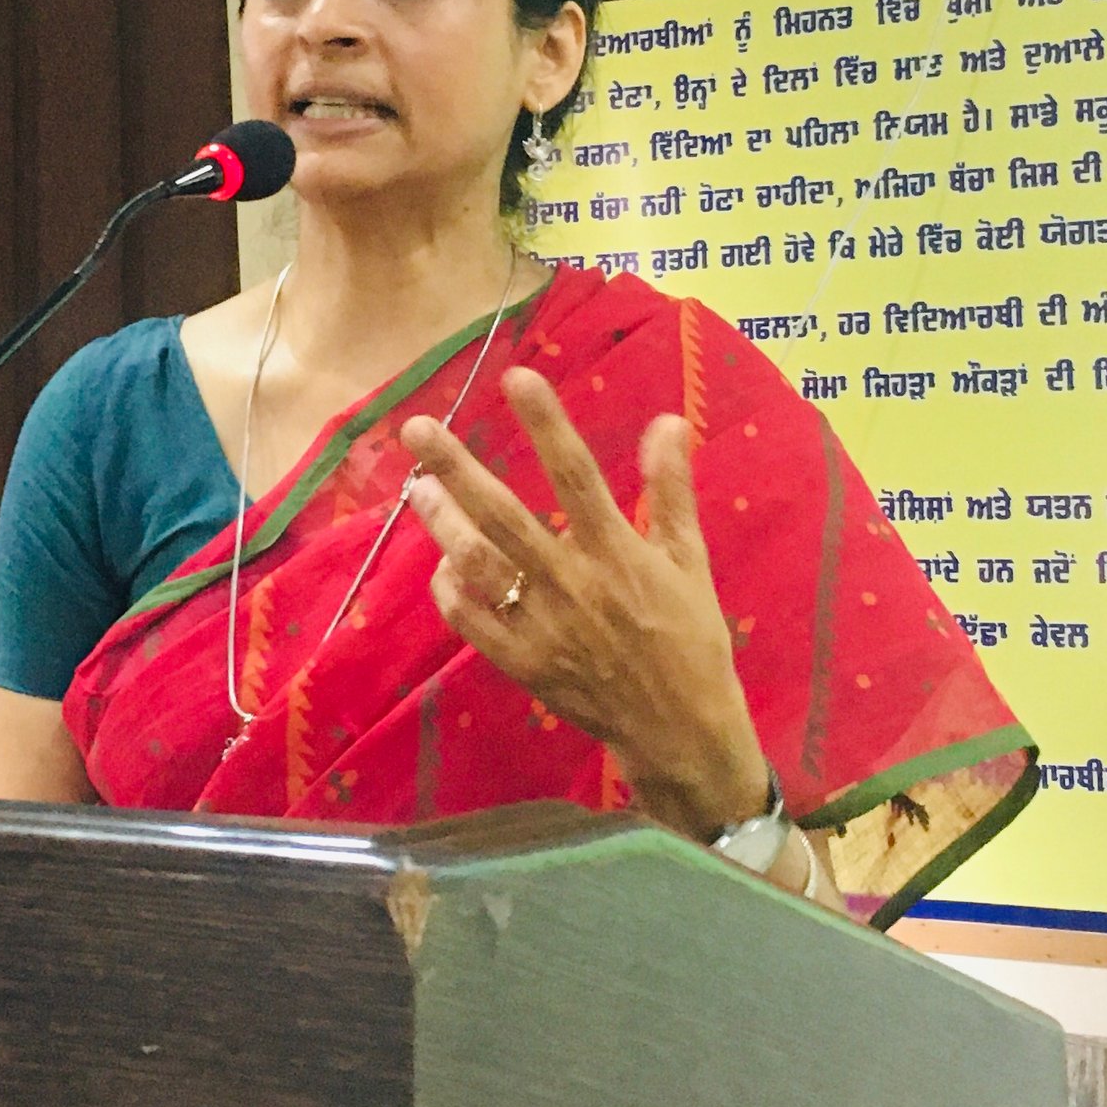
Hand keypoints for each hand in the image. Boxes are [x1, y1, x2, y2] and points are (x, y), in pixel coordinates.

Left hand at [399, 368, 767, 842]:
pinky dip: (449, 590)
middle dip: (457, 469)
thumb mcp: (690, 561)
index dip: (546, 423)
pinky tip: (441, 563)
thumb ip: (671, 489)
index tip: (517, 377)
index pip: (577, 473)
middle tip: (417, 430)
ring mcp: (541, 626)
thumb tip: (667, 419)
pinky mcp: (522, 663)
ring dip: (441, 524)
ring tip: (416, 488)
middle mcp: (573, 583)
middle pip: (503, 516)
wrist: (679, 729)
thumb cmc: (690, 639)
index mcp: (618, 552)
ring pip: (476, 566)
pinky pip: (469, 621)